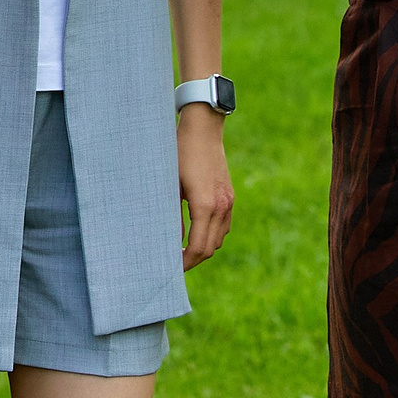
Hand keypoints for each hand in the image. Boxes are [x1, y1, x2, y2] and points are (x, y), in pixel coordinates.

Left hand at [178, 105, 234, 269]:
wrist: (202, 130)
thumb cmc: (179, 154)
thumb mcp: (169, 185)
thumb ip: (170, 215)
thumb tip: (168, 242)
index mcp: (205, 205)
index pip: (198, 247)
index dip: (185, 262)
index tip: (172, 267)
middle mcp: (221, 207)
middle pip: (210, 248)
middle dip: (193, 259)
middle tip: (174, 263)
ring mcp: (228, 202)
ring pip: (219, 239)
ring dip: (203, 248)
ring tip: (183, 250)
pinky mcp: (229, 196)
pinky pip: (224, 226)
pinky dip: (212, 235)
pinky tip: (196, 233)